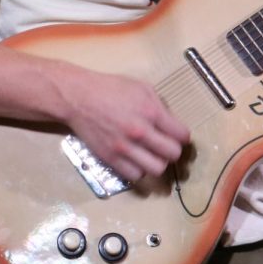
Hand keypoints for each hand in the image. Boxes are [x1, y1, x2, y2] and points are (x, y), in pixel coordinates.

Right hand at [61, 69, 190, 181]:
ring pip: (157, 169)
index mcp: (151, 112)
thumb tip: (172, 124)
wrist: (79, 98)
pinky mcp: (111, 159)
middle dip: (174, 151)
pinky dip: (140, 169)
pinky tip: (137, 159)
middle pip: (172, 154)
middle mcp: (140, 132)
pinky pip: (136, 175)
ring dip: (157, 162)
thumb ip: (160, 106)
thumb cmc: (111, 89)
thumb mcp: (142, 88)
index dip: (183, 136)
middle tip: (167, 146)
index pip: (182, 135)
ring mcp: (125, 148)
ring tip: (152, 154)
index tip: (179, 136)